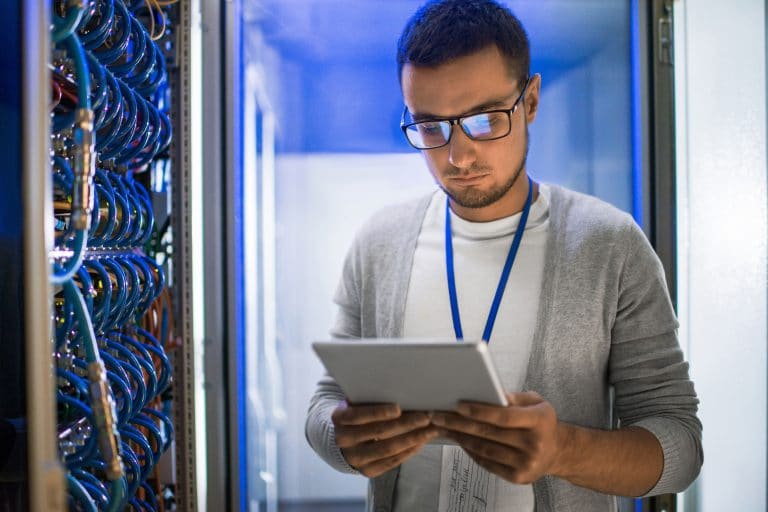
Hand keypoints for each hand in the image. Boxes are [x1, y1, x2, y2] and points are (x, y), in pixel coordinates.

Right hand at [332, 402, 439, 477]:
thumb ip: (371, 397)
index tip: (399, 408)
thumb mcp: (356, 402)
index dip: (378, 412)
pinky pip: (391, 462)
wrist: (341, 439)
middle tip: (426, 417)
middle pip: (378, 432)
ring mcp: (355, 459)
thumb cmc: (357, 412)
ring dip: (412, 439)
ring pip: (388, 449)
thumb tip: (403, 391)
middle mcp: (344, 440)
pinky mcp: (367, 471)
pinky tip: (421, 442)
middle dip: (405, 424)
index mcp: (339, 419)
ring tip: (430, 430)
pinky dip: (408, 451)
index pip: (358, 415)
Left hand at [431, 391, 564, 484]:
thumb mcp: (536, 402)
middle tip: (438, 415)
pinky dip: (470, 451)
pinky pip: (487, 463)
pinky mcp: (518, 477)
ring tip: (443, 427)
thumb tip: (488, 390)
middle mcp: (534, 444)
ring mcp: (526, 463)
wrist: (557, 451)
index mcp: (539, 420)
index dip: (478, 411)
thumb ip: (513, 397)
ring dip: (460, 437)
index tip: (457, 405)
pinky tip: (459, 440)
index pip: (503, 416)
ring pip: (484, 449)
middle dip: (459, 423)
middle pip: (489, 433)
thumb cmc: (541, 422)